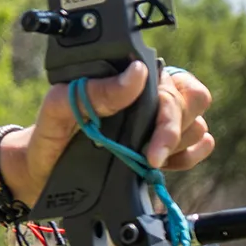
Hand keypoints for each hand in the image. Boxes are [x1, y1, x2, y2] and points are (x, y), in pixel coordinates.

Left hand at [1, 61, 213, 207]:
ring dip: (177, 147)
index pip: (171, 83)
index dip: (168, 114)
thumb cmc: (50, 133)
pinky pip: (202, 144)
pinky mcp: (168, 145)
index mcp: (128, 76)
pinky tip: (162, 165)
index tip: (150, 149)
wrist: (43, 171)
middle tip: (149, 158)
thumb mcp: (59, 108)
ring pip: (198, 125)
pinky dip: (189, 156)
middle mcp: (150, 93)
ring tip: (145, 160)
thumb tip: (137, 74)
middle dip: (173, 133)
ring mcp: (161, 119)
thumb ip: (94, 91)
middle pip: (194, 100)